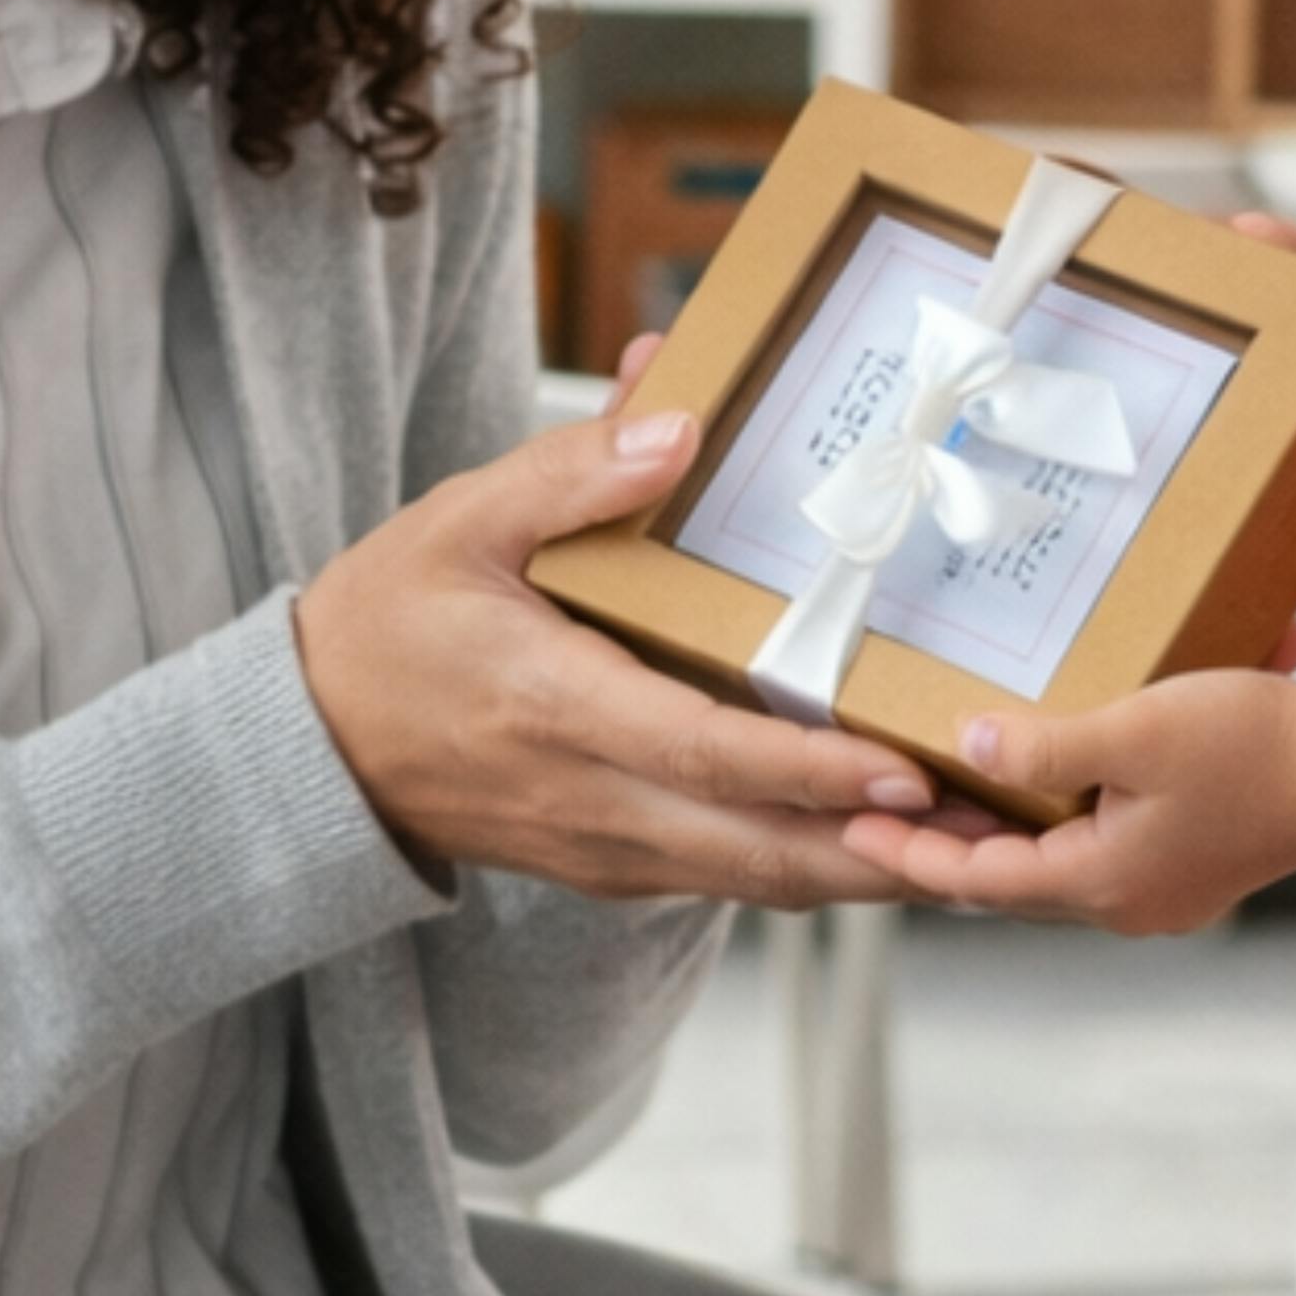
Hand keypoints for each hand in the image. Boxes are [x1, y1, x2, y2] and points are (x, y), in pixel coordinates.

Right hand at [294, 400, 931, 908]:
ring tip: (968, 849)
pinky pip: (723, 877)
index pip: (704, 755)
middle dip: (877, 853)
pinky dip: (804, 867)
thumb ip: (573, 471)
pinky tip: (876, 838)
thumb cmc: (390, 623)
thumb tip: (678, 415)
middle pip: (755, 852)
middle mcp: (589, 798)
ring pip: (750, 880)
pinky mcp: (608, 865)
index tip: (900, 767)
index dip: (808, 770)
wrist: (308, 746)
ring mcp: (600, 847)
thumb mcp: (462, 521)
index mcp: (556, 707)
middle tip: (987, 833)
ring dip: (859, 874)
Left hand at [837, 665, 1295, 935]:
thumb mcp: (1136, 732)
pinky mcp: (1187, 868)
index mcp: (1100, 881)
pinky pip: (1093, 855)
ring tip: (946, 795)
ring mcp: (1160, 892)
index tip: (850, 827)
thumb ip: (1047, 744)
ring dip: (997, 836)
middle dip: (942, 847)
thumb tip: (969, 745)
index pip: (975, 878)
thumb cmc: (1255, 749)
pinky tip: (1044, 785)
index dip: (909, 852)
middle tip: (880, 811)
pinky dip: (1049, 827)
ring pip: (1051, 870)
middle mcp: (1124, 902)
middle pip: (1007, 882)